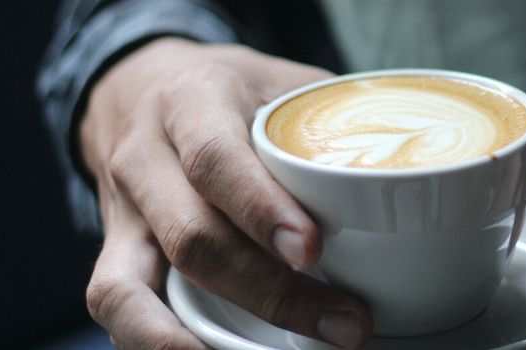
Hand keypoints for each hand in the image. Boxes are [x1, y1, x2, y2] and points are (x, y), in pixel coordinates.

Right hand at [80, 38, 370, 348]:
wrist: (141, 85)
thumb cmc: (231, 90)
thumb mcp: (281, 82)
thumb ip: (333, 121)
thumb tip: (411, 170)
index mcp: (191, 105)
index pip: (216, 159)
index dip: (260, 209)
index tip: (311, 250)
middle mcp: (146, 159)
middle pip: (194, 237)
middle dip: (271, 292)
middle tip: (347, 322)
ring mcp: (123, 212)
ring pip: (135, 285)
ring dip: (202, 336)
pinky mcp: (114, 251)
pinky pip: (115, 303)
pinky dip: (155, 342)